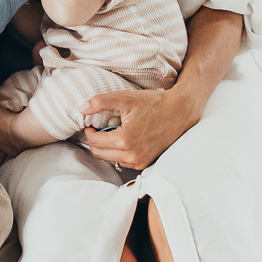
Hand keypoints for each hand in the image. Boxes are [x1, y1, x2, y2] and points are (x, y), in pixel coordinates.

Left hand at [77, 86, 202, 169]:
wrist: (180, 111)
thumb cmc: (154, 103)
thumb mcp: (125, 98)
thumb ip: (101, 102)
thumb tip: (81, 108)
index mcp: (124, 140)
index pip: (94, 142)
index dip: (89, 131)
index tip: (91, 123)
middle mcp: (131, 155)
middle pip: (99, 153)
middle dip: (95, 140)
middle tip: (98, 128)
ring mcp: (140, 161)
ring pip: (110, 159)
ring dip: (106, 148)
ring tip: (112, 132)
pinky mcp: (146, 163)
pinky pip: (123, 161)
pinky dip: (118, 152)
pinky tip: (123, 139)